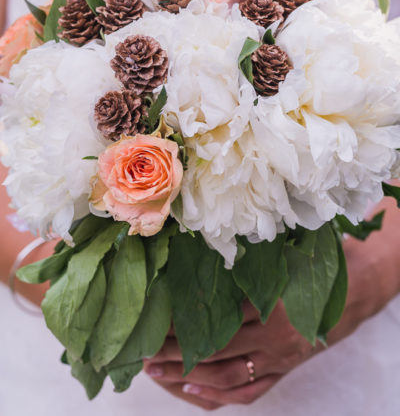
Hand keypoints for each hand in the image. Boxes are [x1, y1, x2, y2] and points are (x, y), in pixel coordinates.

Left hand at [144, 198, 399, 409]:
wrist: (358, 287)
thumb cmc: (317, 266)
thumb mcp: (281, 260)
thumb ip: (245, 270)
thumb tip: (198, 266)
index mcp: (271, 308)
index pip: (214, 323)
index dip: (181, 327)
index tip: (152, 324)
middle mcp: (273, 340)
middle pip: (213, 352)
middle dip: (173, 355)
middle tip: (141, 352)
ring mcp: (279, 360)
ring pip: (225, 377)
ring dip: (187, 378)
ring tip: (155, 372)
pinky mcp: (284, 369)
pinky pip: (249, 392)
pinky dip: (220, 396)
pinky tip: (194, 393)